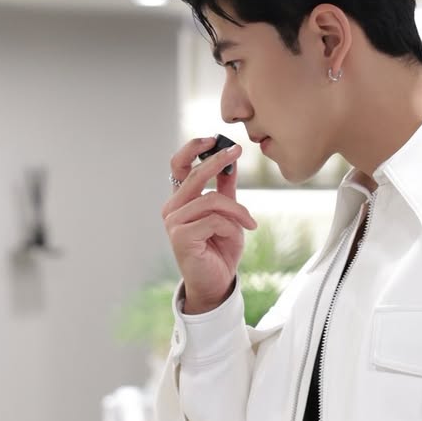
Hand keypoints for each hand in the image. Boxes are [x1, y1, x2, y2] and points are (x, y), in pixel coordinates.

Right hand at [163, 137, 256, 313]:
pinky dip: (231, 227)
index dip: (194, 148)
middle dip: (218, 160)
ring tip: (249, 223)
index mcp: (180, 200)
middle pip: (195, 175)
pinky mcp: (181, 237)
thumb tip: (231, 161)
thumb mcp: (228, 215)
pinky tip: (235, 236)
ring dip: (236, 210)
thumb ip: (225, 189)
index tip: (215, 138)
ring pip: (211, 200)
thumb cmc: (220, 249)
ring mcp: (173, 223)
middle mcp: (172, 209)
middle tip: (237, 151)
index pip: (179, 165)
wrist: (217, 283)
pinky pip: (214, 221)